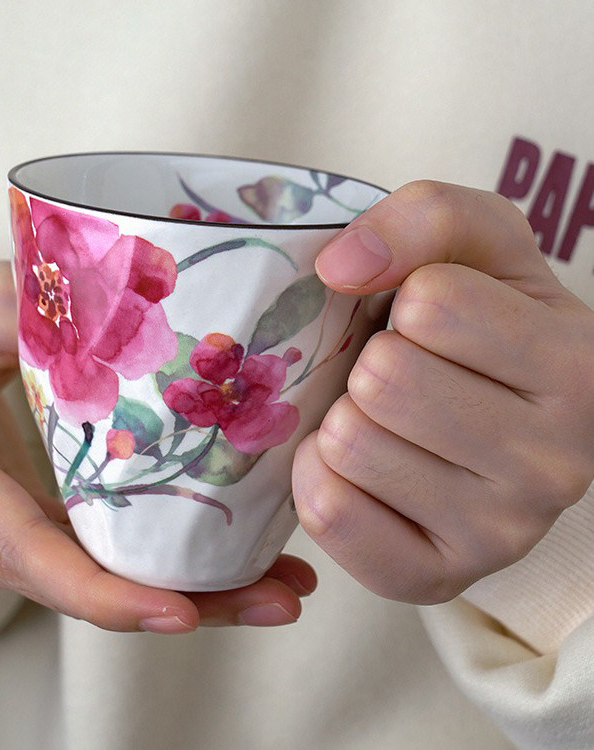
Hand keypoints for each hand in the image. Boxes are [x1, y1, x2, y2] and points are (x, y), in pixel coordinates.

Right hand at [0, 262, 314, 631]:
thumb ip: (46, 298)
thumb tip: (149, 297)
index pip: (17, 542)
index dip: (100, 588)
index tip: (181, 612)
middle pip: (68, 582)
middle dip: (178, 603)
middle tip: (278, 601)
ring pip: (79, 583)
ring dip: (177, 591)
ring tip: (272, 586)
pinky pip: (74, 561)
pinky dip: (143, 567)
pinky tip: (214, 558)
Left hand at [292, 181, 593, 603]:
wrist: (500, 428)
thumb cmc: (486, 329)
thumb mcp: (479, 249)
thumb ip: (425, 218)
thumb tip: (339, 264)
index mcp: (580, 368)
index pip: (433, 304)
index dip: (410, 301)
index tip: (432, 323)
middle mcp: (558, 463)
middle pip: (385, 379)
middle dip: (372, 363)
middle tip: (402, 375)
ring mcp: (500, 534)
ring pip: (349, 442)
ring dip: (345, 416)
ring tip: (386, 421)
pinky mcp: (433, 578)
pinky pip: (330, 512)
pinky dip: (320, 476)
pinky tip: (360, 467)